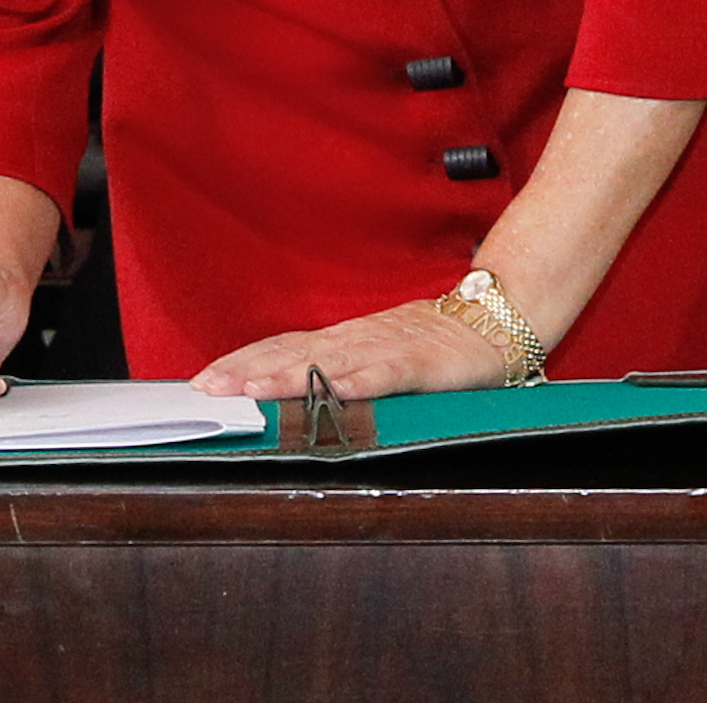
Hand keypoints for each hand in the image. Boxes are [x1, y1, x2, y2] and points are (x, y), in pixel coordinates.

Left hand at [192, 298, 507, 399]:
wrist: (502, 315)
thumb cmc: (443, 340)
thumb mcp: (384, 351)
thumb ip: (347, 366)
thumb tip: (300, 385)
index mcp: (349, 338)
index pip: (286, 346)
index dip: (244, 360)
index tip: (205, 378)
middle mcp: (360, 339)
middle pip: (295, 353)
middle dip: (248, 369)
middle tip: (206, 387)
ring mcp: (389, 349)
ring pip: (330, 363)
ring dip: (288, 376)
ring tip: (251, 388)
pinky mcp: (422, 363)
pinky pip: (386, 374)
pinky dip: (358, 382)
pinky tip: (333, 391)